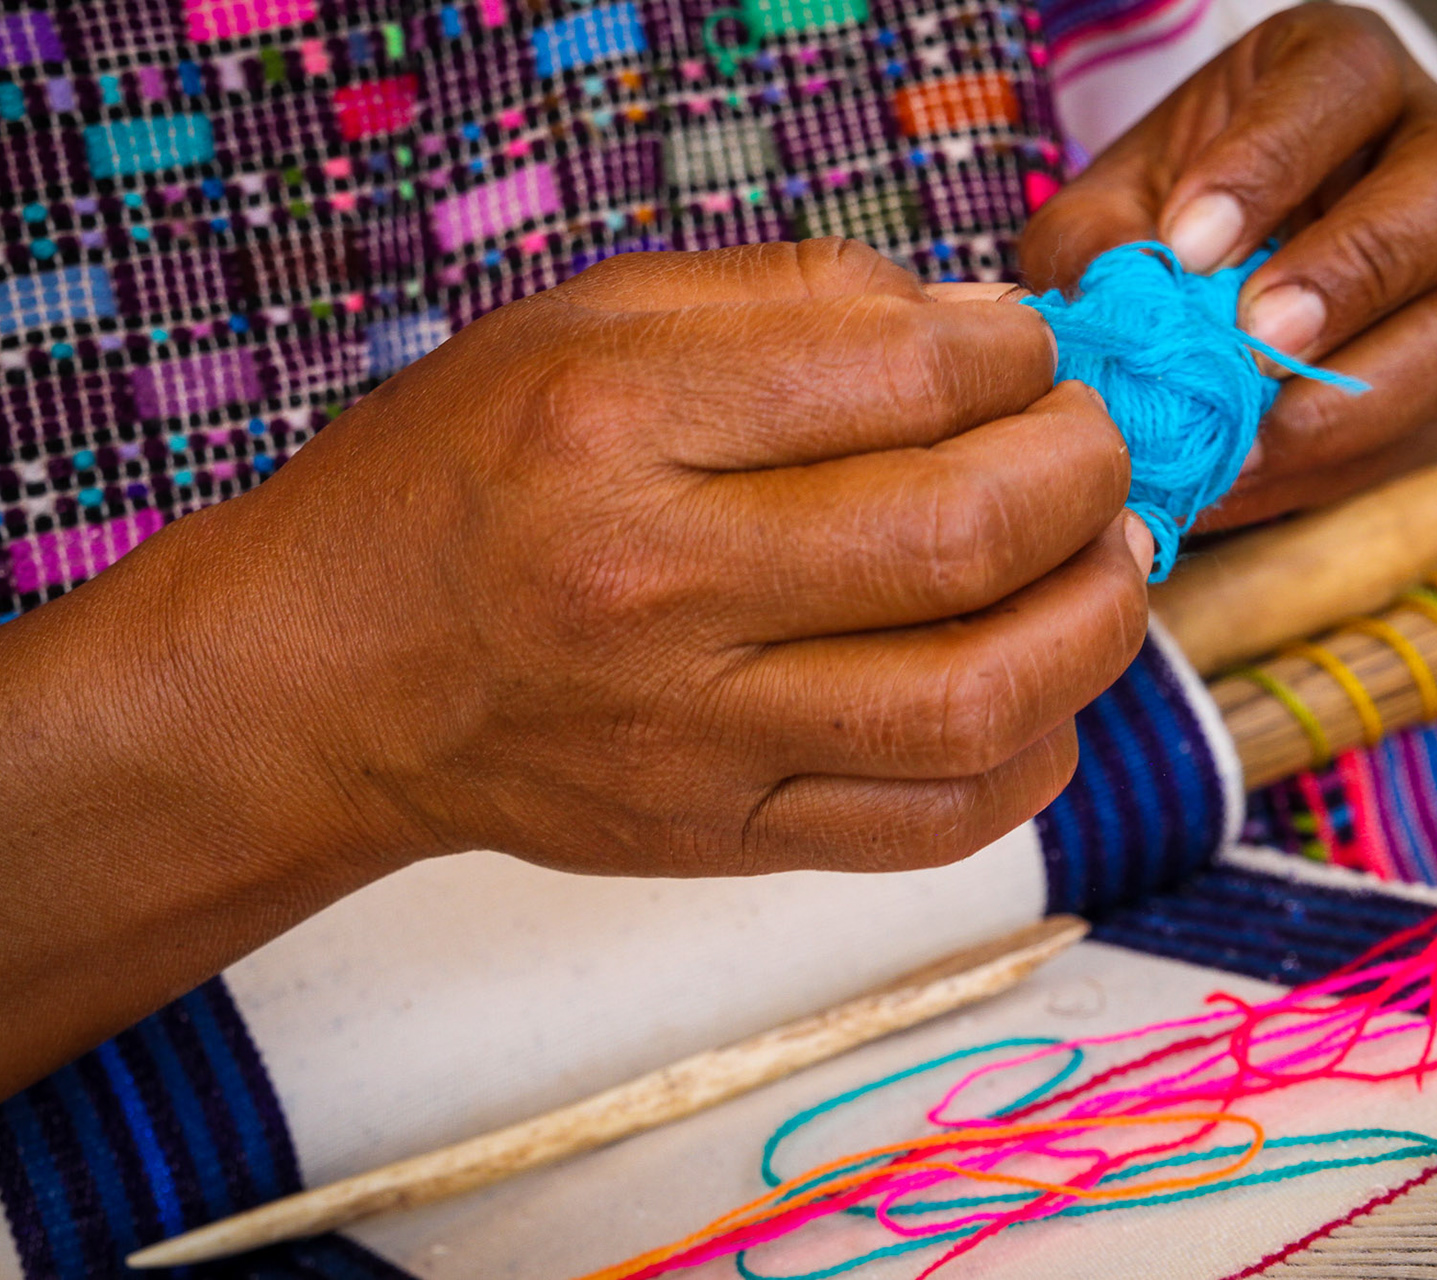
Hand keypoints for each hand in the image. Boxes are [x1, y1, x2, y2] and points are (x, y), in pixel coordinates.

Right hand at [0, 240, 1149, 1099]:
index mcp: (619, 424)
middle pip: (962, 538)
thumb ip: (792, 298)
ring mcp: (696, 736)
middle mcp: (660, 589)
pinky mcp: (724, 837)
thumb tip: (984, 328)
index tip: (1025, 354)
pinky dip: (1033, 749)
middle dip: (1086, 475)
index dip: (1015, 355)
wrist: (335, 674)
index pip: (902, 378)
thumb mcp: (590, 321)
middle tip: (1093, 449)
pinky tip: (1037, 685)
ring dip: (1095, 621)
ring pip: (978, 701)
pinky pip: (937, 822)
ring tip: (1102, 562)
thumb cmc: (464, 475)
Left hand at [1019, 2, 1436, 529]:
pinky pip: (1425, 426)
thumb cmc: (1164, 229)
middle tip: (1256, 342)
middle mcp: (1435, 155)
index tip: (1188, 246)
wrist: (1214, 307)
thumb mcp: (1109, 215)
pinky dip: (1327, 465)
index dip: (1272, 164)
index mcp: (1342, 76)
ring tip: (1240, 441)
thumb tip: (1111, 310)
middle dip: (1358, 270)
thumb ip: (1098, 248)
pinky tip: (1244, 478)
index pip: (1343, 82)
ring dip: (1352, 396)